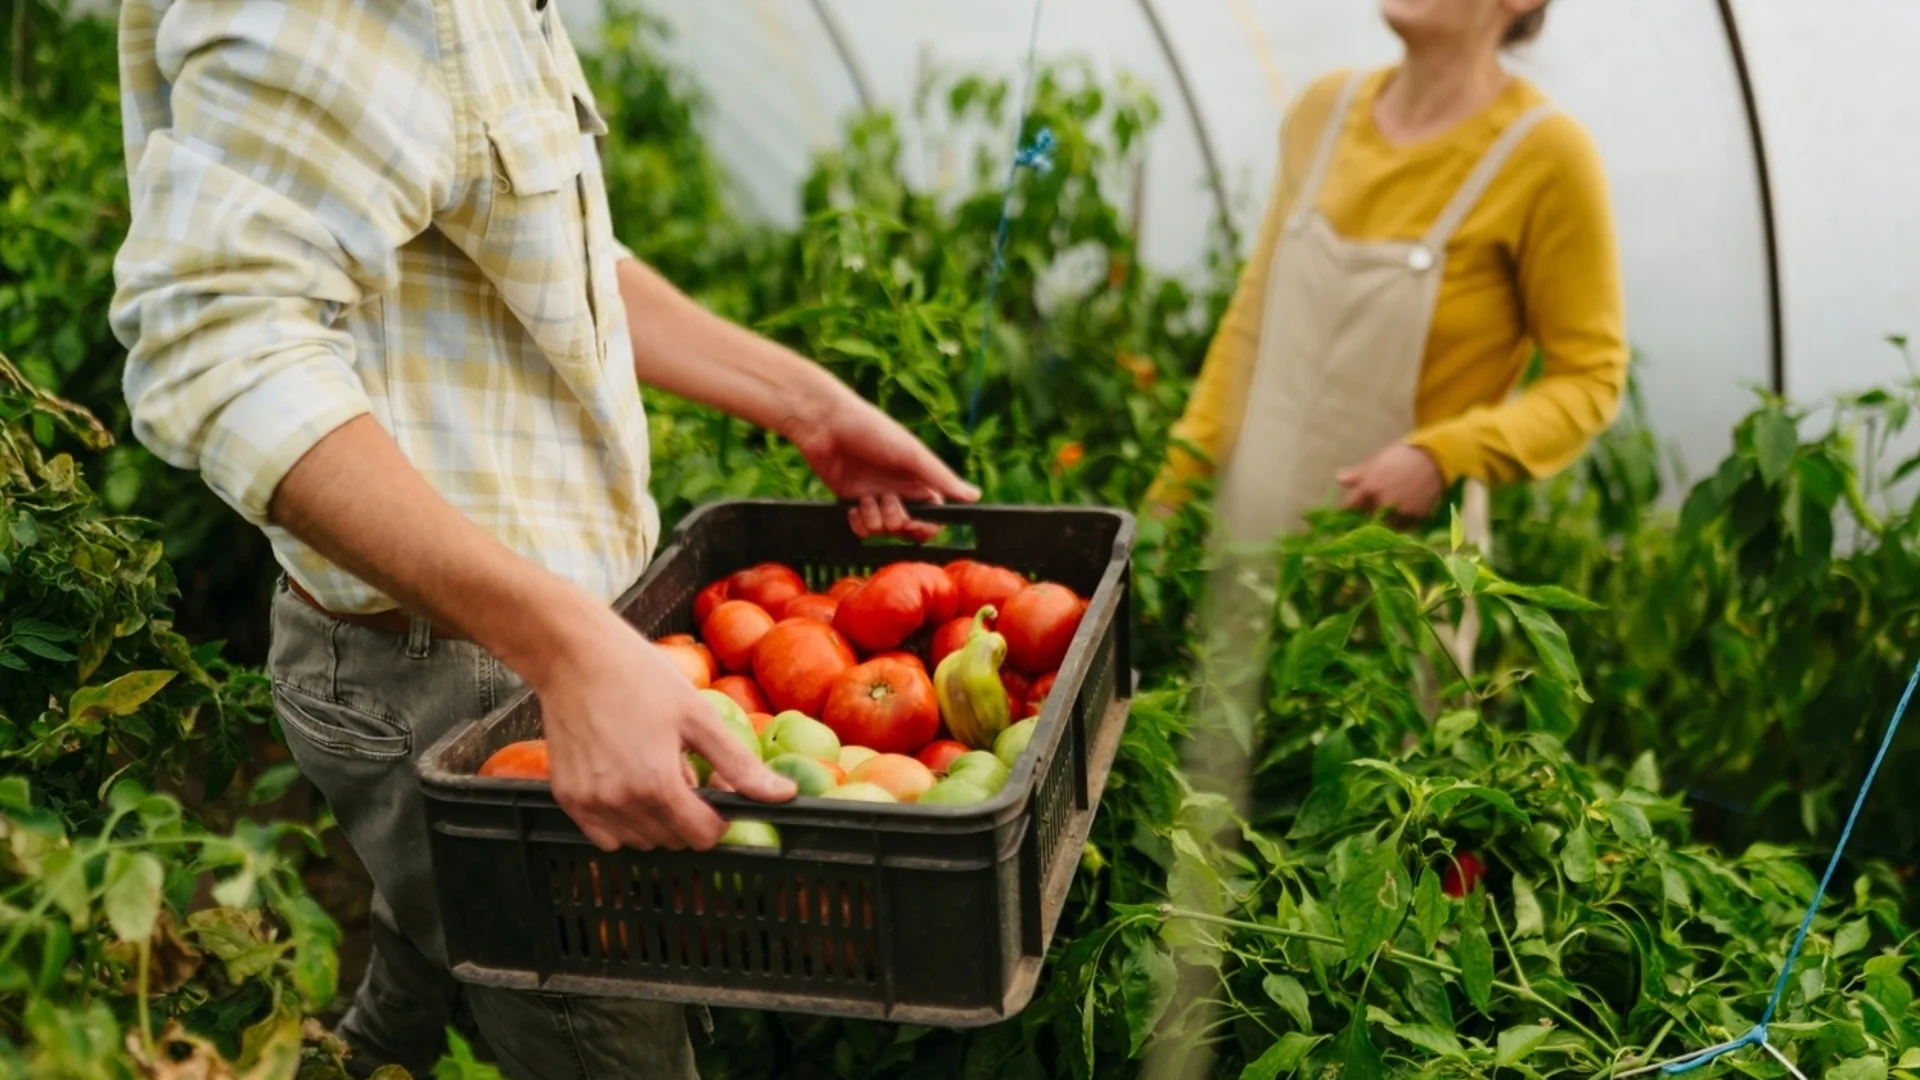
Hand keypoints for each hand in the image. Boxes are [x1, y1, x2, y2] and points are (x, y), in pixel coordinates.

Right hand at [537, 614, 795, 851]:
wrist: (575, 656)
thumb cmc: (640, 676)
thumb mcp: (698, 715)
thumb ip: (739, 764)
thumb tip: (784, 795)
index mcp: (658, 783)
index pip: (701, 836)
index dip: (718, 818)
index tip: (716, 791)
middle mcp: (621, 802)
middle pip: (672, 841)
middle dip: (688, 816)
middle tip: (685, 771)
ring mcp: (590, 804)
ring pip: (639, 842)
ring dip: (656, 821)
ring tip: (654, 773)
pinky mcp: (568, 798)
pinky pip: (604, 836)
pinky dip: (622, 823)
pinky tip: (627, 785)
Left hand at [784, 389, 980, 541]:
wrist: (824, 425)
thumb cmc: (871, 430)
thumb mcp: (911, 453)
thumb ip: (942, 478)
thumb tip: (975, 495)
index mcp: (918, 478)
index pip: (933, 515)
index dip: (926, 525)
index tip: (915, 522)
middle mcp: (898, 490)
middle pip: (908, 527)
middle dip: (898, 521)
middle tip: (888, 502)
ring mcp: (875, 497)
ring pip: (883, 530)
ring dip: (875, 518)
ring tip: (865, 498)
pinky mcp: (851, 503)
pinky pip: (861, 529)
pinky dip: (858, 523)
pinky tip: (853, 506)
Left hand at [1336, 443, 1445, 521]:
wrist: (1434, 456)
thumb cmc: (1401, 456)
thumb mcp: (1376, 461)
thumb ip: (1356, 474)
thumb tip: (1339, 480)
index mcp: (1369, 486)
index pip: (1349, 507)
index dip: (1346, 511)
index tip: (1347, 513)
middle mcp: (1384, 501)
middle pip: (1366, 520)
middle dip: (1365, 518)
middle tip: (1369, 514)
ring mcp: (1401, 510)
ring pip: (1385, 526)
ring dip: (1384, 523)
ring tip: (1388, 515)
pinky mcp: (1417, 516)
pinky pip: (1404, 527)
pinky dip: (1401, 523)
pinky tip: (1403, 514)